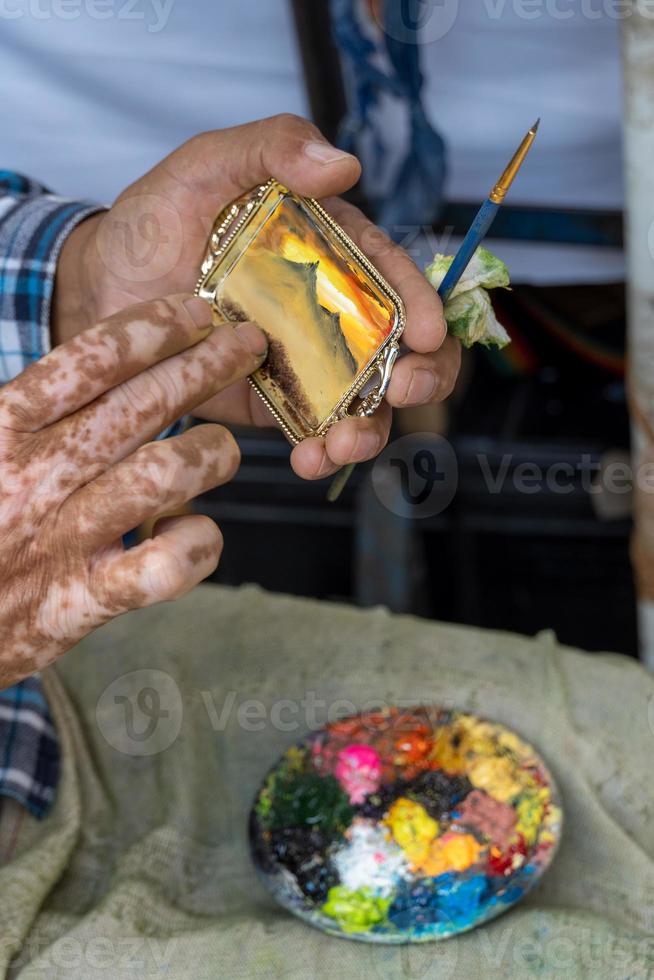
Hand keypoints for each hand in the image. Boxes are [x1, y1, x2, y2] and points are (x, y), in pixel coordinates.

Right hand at [0, 294, 265, 688]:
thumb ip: (23, 411)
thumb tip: (87, 364)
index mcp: (2, 429)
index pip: (88, 362)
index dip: (152, 329)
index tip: (195, 312)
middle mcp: (33, 477)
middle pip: (140, 406)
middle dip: (206, 367)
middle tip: (247, 346)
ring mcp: (59, 540)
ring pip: (163, 476)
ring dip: (210, 452)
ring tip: (223, 446)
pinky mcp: (80, 602)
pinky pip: (164, 567)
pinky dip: (197, 545)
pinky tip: (196, 531)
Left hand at [54, 114, 459, 479]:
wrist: (100, 292)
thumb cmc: (152, 223)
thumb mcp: (204, 167)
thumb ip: (269, 148)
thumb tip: (342, 164)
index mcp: (328, 249)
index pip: (391, 273)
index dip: (423, 302)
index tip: (429, 333)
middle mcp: (329, 308)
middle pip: (401, 344)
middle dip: (422, 372)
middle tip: (405, 388)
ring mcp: (306, 361)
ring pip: (367, 398)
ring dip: (372, 427)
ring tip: (345, 444)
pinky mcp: (278, 402)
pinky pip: (314, 431)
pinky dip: (322, 451)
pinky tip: (309, 459)